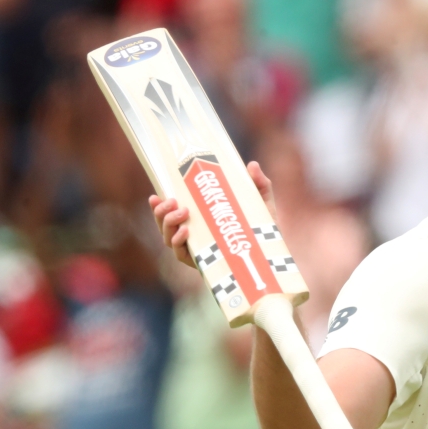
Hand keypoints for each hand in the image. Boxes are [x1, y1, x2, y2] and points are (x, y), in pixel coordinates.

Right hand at [148, 161, 275, 268]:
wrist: (273, 255)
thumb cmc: (263, 229)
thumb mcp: (261, 203)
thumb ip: (259, 184)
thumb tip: (253, 165)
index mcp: (200, 220)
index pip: (172, 212)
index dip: (158, 206)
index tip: (154, 196)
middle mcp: (194, 236)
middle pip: (165, 225)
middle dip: (161, 212)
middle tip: (172, 201)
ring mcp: (196, 250)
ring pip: (168, 238)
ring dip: (169, 224)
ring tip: (182, 212)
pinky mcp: (200, 263)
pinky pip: (181, 254)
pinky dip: (179, 241)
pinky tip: (186, 231)